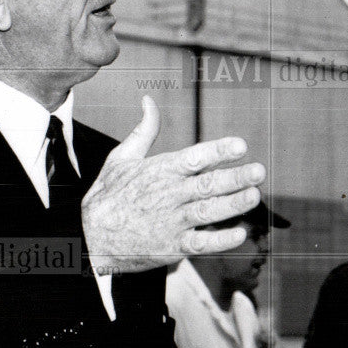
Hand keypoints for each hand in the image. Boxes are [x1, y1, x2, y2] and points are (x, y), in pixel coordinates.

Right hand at [81, 96, 265, 273]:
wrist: (89, 238)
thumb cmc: (108, 195)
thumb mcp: (121, 158)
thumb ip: (144, 130)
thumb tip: (148, 100)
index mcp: (160, 171)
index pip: (193, 158)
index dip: (218, 151)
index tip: (240, 146)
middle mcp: (169, 195)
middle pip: (207, 185)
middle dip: (235, 177)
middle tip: (259, 171)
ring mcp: (172, 222)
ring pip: (208, 212)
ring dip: (233, 204)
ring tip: (254, 195)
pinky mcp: (172, 247)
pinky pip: (201, 243)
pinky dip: (220, 240)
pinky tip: (240, 234)